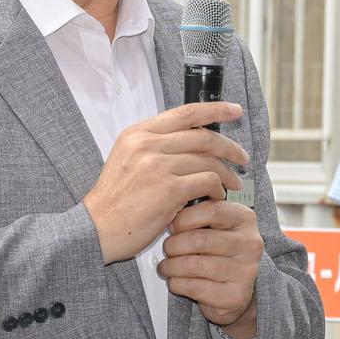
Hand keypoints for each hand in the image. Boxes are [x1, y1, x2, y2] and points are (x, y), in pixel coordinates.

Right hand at [83, 103, 247, 262]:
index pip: (185, 113)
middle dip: (229, 147)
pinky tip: (216, 197)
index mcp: (138, 134)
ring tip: (233, 183)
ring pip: (208, 160)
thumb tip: (192, 142)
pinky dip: (217, 189)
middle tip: (242, 157)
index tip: (234, 111)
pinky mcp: (169, 190)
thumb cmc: (115, 201)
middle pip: (203, 136)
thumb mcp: (128, 160)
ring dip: (226, 173)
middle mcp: (147, 145)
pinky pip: (207, 181)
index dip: (214, 110)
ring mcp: (158, 166)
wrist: (97, 228)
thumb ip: (155, 147)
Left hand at [158, 197, 262, 329]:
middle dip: (173, 245)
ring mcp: (245, 271)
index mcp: (245, 219)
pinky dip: (176, 283)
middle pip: (199, 239)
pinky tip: (175, 280)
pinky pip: (194, 286)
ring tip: (166, 266)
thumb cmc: (217, 253)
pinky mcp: (234, 295)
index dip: (184, 218)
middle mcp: (250, 244)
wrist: (233, 292)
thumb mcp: (214, 226)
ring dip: (170, 266)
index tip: (174, 226)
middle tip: (168, 248)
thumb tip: (172, 202)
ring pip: (193, 264)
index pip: (211, 210)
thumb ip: (200, 211)